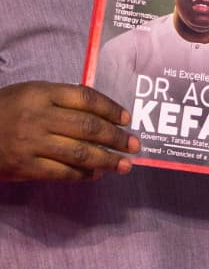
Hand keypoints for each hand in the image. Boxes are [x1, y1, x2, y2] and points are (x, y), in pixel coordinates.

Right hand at [0, 81, 136, 181]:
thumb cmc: (2, 112)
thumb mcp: (26, 95)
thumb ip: (59, 100)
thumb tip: (101, 114)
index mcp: (39, 93)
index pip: (86, 98)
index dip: (111, 108)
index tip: (127, 119)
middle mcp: (37, 116)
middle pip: (89, 127)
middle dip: (117, 138)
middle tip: (135, 146)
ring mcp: (30, 142)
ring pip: (81, 153)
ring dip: (108, 161)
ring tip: (124, 165)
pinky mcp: (24, 166)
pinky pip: (63, 173)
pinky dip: (83, 175)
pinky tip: (95, 175)